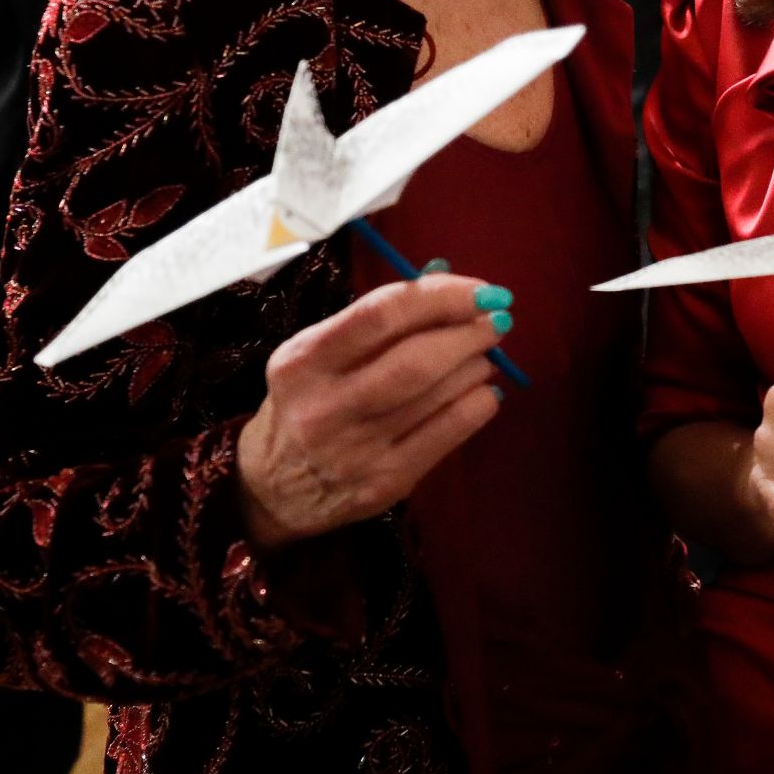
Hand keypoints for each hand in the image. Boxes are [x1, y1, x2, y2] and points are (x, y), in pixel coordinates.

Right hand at [236, 271, 508, 550]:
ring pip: (436, 395)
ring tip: (486, 353)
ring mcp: (356, 450)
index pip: (382, 315)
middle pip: (415, 359)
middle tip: (498, 319)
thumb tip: (450, 284)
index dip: (441, 297)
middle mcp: (325, 406)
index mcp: (304, 361)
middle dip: (469, 332)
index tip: (482, 291)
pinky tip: (485, 391)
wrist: (276, 488)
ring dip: (476, 365)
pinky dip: (477, 404)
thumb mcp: (319, 352)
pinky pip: (447, 434)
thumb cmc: (308, 400)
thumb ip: (376, 318)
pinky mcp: (385, 484)